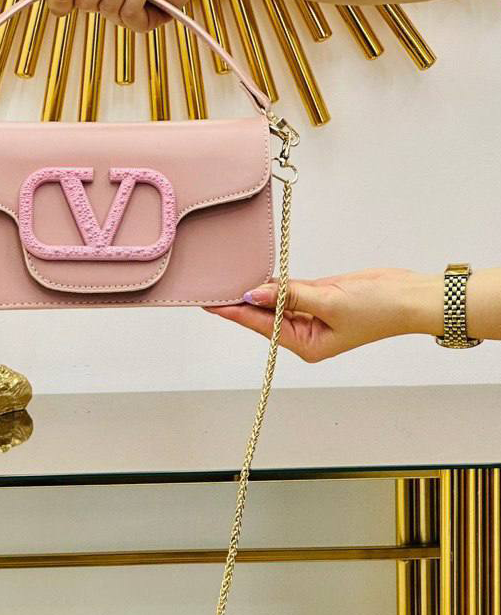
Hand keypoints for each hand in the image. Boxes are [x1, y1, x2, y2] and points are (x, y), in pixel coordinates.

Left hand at [205, 268, 441, 361]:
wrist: (409, 296)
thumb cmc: (378, 308)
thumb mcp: (329, 301)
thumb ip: (289, 295)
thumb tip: (254, 293)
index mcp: (306, 344)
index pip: (261, 325)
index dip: (235, 312)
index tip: (211, 304)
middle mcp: (305, 333)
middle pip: (264, 315)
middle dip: (241, 301)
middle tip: (213, 286)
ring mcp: (311, 314)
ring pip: (275, 301)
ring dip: (258, 290)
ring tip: (228, 278)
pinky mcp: (318, 297)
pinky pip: (289, 290)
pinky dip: (276, 283)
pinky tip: (258, 275)